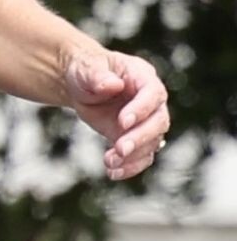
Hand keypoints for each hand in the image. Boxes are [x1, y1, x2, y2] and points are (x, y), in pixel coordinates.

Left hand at [62, 48, 170, 180]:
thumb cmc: (86, 70)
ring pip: (152, 143)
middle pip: (158, 122)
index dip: (141, 109)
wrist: (81, 86)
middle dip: (140, 137)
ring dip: (134, 156)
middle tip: (120, 148)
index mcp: (142, 76)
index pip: (153, 93)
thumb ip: (97, 75)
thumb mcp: (86, 68)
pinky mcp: (136, 138)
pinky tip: (113, 172)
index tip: (122, 122)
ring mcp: (145, 121)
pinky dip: (130, 167)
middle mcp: (151, 100)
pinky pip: (142, 156)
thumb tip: (112, 85)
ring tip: (110, 163)